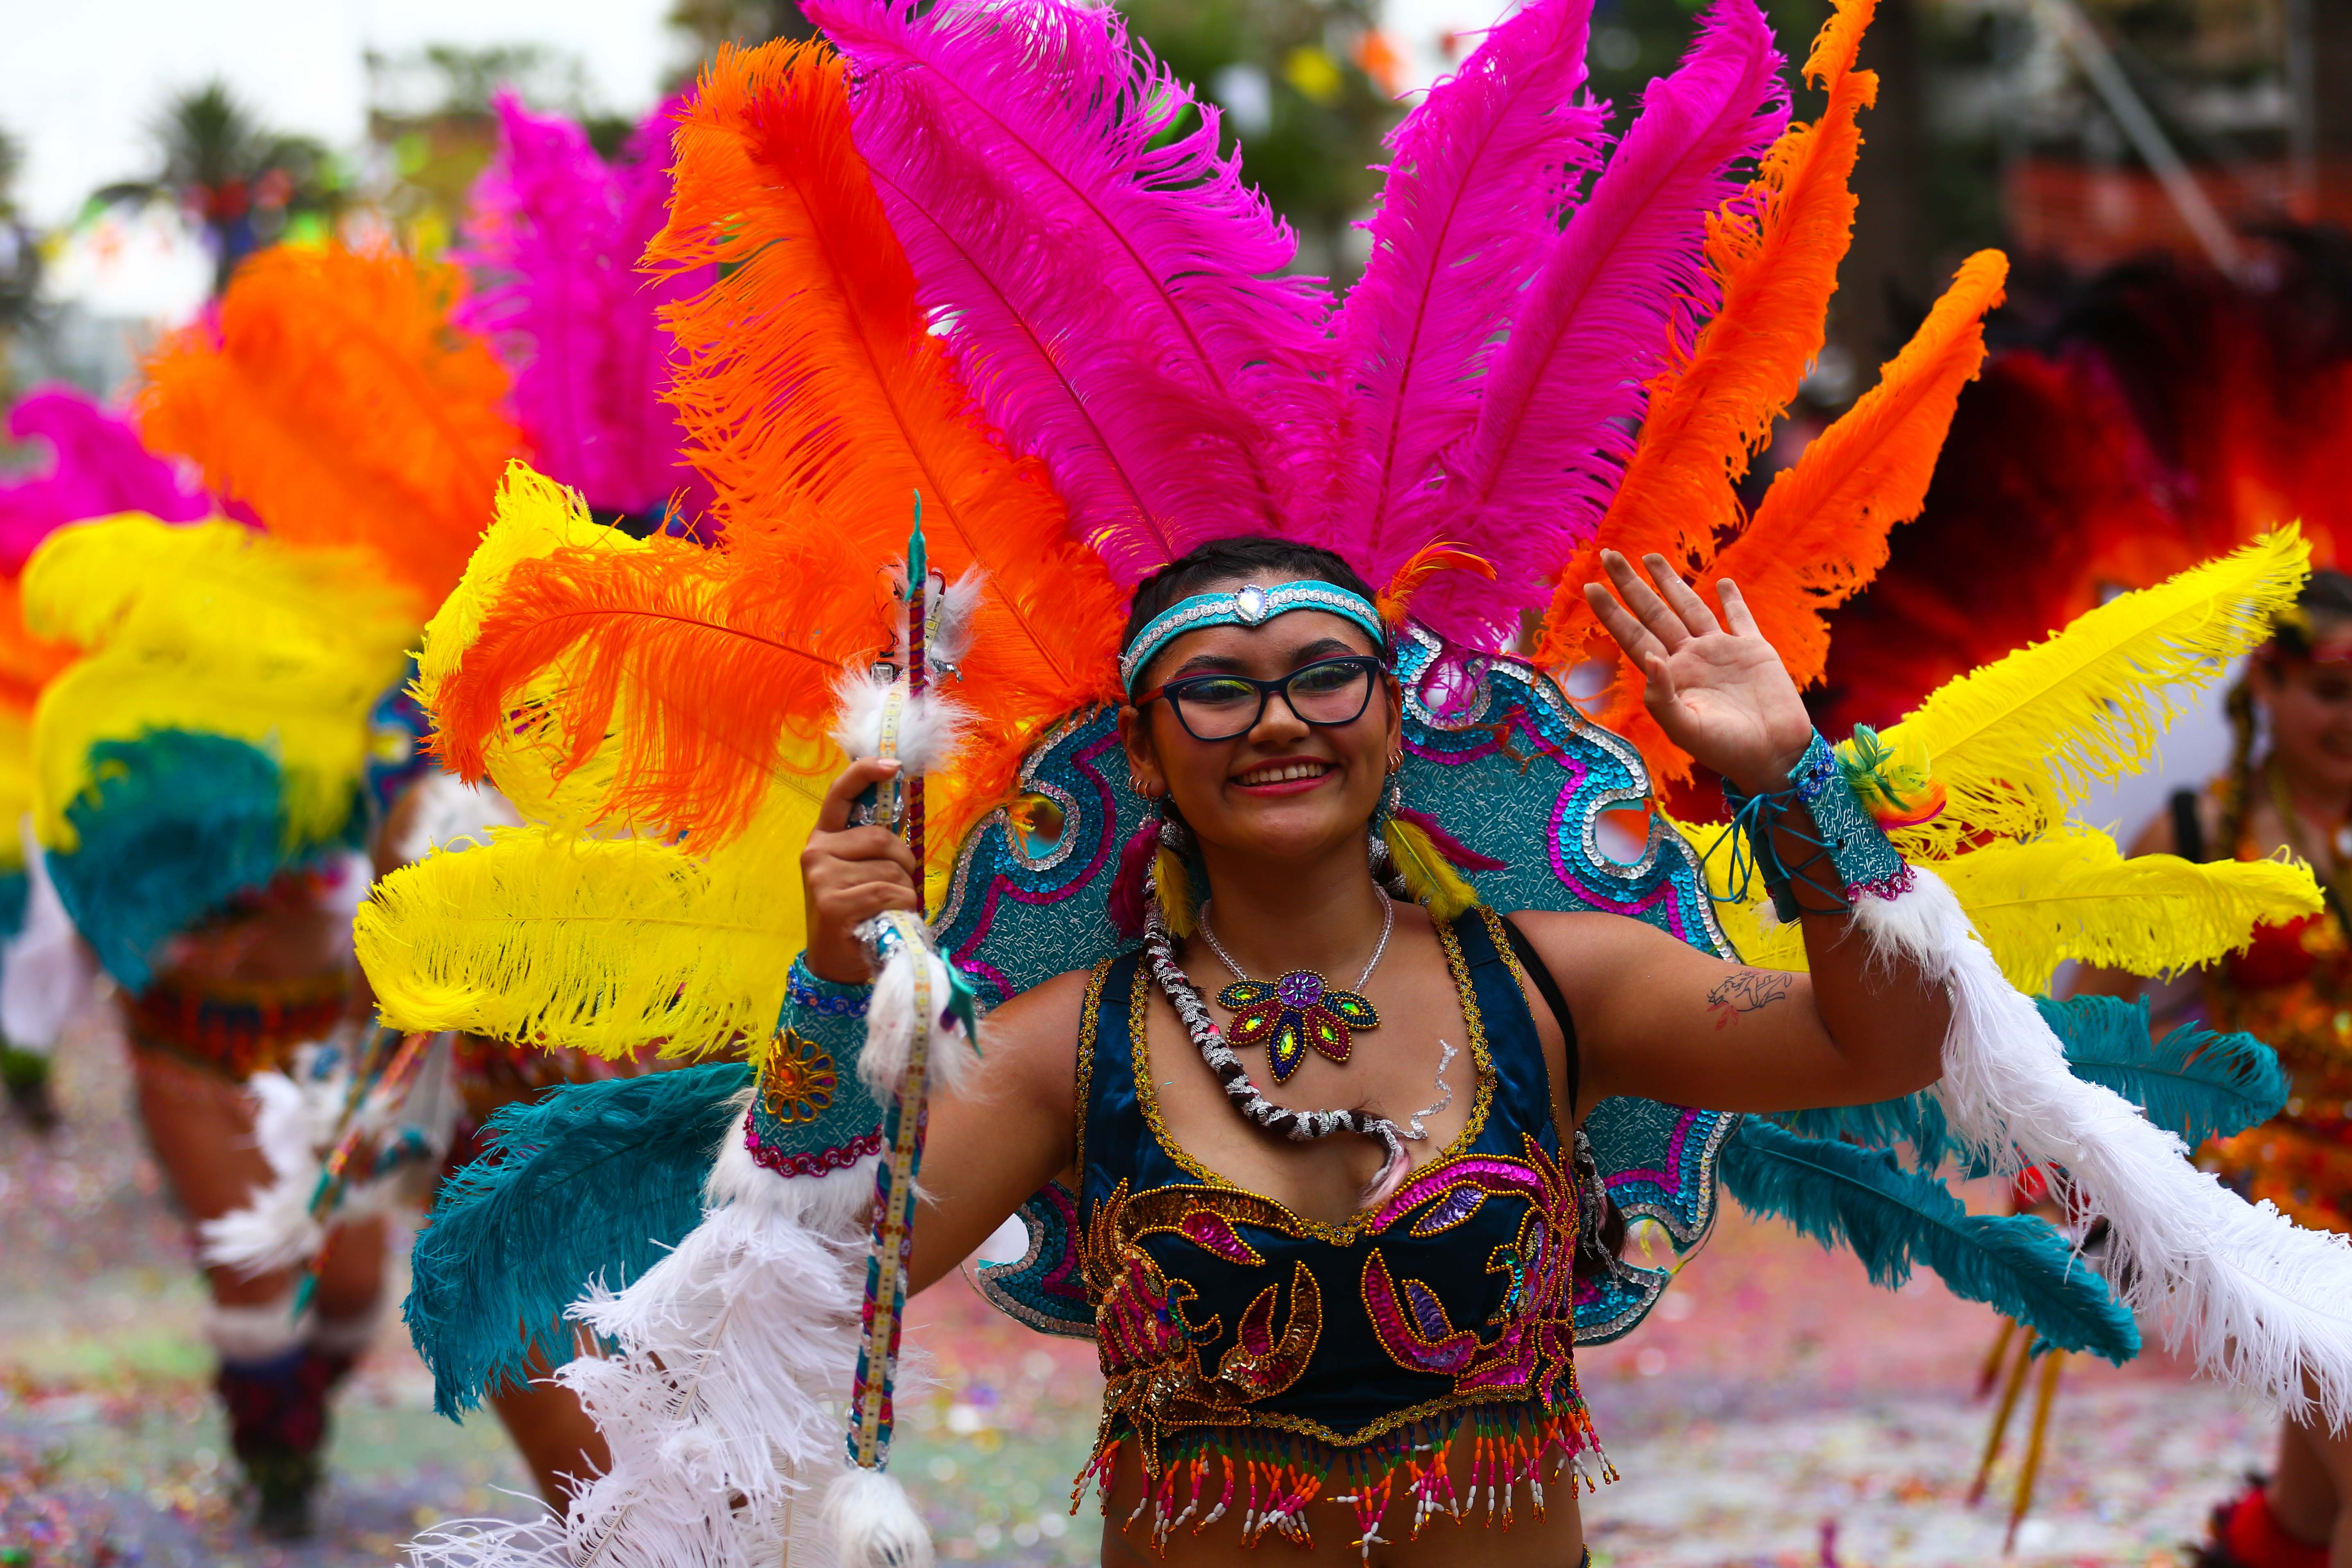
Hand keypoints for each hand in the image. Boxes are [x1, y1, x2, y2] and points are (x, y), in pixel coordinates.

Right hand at [800, 756, 921, 983]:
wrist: (836, 963)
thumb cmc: (856, 913)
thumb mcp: (861, 872)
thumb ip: (874, 844)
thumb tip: (899, 805)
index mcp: (824, 838)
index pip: (841, 793)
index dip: (866, 773)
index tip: (894, 765)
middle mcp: (816, 851)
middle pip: (881, 837)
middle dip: (903, 861)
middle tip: (898, 886)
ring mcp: (821, 876)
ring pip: (890, 868)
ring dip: (904, 890)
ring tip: (888, 908)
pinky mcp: (832, 902)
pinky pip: (887, 892)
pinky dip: (900, 906)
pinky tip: (887, 918)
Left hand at [1583, 551, 1814, 794]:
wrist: (1774, 757)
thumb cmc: (1726, 750)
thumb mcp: (1685, 728)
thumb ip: (1662, 695)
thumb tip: (1648, 656)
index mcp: (1670, 676)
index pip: (1633, 635)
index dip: (1612, 612)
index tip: (1590, 587)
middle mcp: (1691, 658)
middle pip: (1654, 612)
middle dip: (1631, 585)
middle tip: (1608, 555)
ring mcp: (1722, 652)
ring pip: (1690, 607)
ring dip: (1671, 582)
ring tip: (1651, 557)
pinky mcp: (1755, 650)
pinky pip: (1741, 618)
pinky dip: (1732, 600)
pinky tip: (1722, 582)